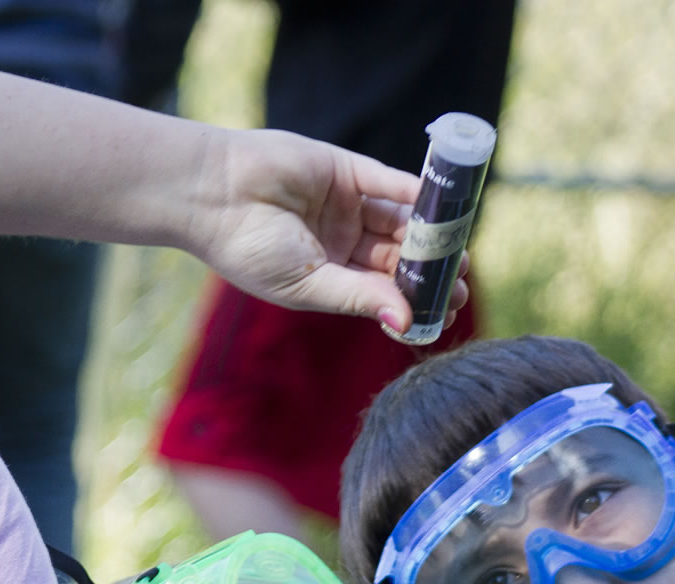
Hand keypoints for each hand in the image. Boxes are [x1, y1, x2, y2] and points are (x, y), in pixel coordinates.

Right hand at [190, 129, 470, 333]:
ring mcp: (345, 205)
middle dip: (430, 268)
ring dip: (428, 234)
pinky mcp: (345, 170)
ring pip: (398, 221)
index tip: (448, 308)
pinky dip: (413, 193)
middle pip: (397, 256)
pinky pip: (387, 182)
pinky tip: (437, 209)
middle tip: (462, 278)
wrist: (212, 195)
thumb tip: (408, 322)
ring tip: (458, 249)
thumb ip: (360, 298)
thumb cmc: (249, 250)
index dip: (415, 298)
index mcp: (328, 276)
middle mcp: (341, 242)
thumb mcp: (308, 285)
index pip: (382, 289)